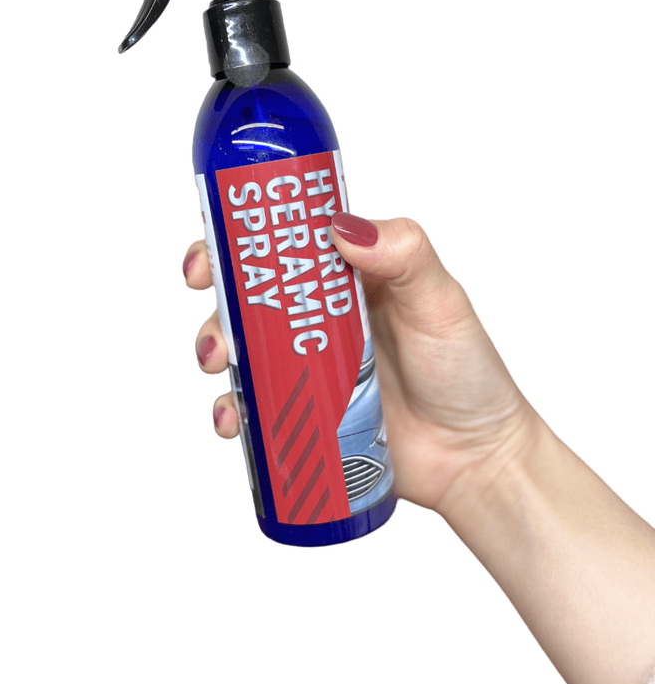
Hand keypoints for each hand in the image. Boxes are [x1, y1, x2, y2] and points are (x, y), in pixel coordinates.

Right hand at [181, 211, 539, 517]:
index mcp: (346, 274)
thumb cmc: (465, 369)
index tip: (213, 253)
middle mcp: (316, 316)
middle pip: (245, 293)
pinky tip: (232, 420)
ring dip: (213, 348)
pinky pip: (250, 408)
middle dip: (214, 297)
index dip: (236, 239)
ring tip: (217, 362)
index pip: (282, 242)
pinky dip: (230, 411)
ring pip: (238, 347)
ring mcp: (304, 366)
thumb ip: (406, 252)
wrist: (473, 458)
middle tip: (209, 308)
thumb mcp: (441, 301)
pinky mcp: (300, 414)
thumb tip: (342, 224)